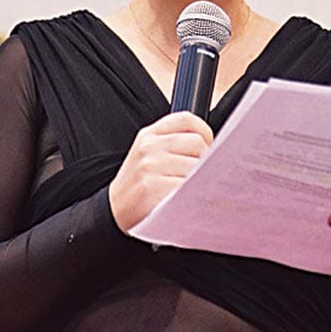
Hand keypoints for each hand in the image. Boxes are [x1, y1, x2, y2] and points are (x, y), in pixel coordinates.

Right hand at [109, 111, 212, 232]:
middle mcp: (148, 147)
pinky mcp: (153, 188)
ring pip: (196, 166)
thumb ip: (174, 143)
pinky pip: (189, 187)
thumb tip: (214, 147)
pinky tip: (187, 201)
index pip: (186, 119)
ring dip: (201, 181)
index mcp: (148, 135)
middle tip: (199, 176)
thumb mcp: (148, 155)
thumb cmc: (139, 185)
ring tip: (191, 190)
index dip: (204, 132)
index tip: (207, 148)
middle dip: (205, 160)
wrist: (115, 211)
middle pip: (197, 143)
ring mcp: (150, 167)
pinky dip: (194, 196)